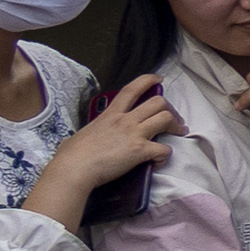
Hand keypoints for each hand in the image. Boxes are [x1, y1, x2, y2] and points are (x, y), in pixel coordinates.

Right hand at [31, 79, 182, 216]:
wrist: (74, 170)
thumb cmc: (70, 156)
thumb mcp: (76, 137)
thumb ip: (83, 135)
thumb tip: (72, 143)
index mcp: (110, 115)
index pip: (132, 89)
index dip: (148, 80)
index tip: (159, 80)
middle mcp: (125, 120)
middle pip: (158, 103)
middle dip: (171, 110)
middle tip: (174, 119)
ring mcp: (134, 134)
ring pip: (166, 118)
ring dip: (176, 126)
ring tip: (178, 133)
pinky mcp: (140, 150)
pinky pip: (164, 149)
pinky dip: (165, 155)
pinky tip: (157, 162)